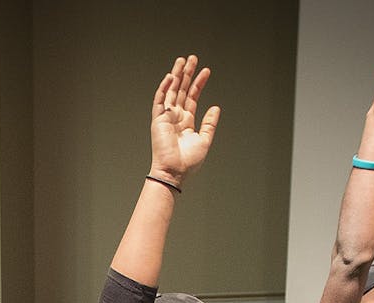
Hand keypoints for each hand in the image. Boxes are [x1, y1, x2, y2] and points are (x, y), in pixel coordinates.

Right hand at [148, 54, 219, 186]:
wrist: (174, 172)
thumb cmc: (188, 162)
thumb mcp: (204, 139)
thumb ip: (209, 123)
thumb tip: (216, 107)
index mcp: (186, 122)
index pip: (192, 97)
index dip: (199, 84)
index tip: (206, 71)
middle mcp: (175, 117)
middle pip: (181, 90)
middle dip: (187, 74)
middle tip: (192, 58)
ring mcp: (166, 117)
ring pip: (171, 91)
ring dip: (176, 75)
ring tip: (182, 60)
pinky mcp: (158, 120)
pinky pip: (160, 100)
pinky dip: (164, 88)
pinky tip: (171, 76)